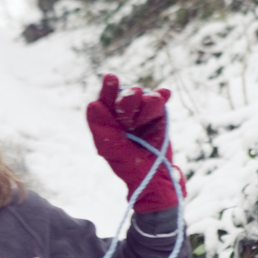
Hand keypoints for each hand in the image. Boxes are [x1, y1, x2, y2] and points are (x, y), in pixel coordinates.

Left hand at [85, 75, 185, 211]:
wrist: (154, 178)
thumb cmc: (129, 166)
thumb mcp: (112, 149)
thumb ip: (103, 128)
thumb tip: (92, 104)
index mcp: (108, 120)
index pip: (106, 99)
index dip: (108, 88)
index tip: (111, 78)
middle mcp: (124, 114)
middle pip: (126, 95)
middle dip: (128, 102)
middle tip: (130, 118)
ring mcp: (142, 113)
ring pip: (145, 97)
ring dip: (146, 106)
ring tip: (146, 120)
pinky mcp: (159, 116)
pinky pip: (160, 101)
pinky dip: (161, 96)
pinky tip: (165, 93)